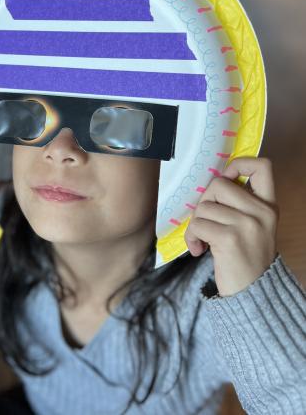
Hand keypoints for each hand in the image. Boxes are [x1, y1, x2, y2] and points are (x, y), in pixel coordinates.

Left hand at [184, 157, 278, 296]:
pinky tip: (200, 250)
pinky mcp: (230, 239)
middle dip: (204, 201)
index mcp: (268, 206)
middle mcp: (261, 212)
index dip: (238, 164)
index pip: (262, 166)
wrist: (254, 295)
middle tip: (206, 221)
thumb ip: (239, 205)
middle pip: (218, 183)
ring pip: (203, 206)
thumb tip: (210, 185)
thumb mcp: (253, 227)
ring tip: (203, 240)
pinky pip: (197, 224)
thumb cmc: (246, 259)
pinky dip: (192, 237)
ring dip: (195, 224)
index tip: (226, 179)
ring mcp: (247, 225)